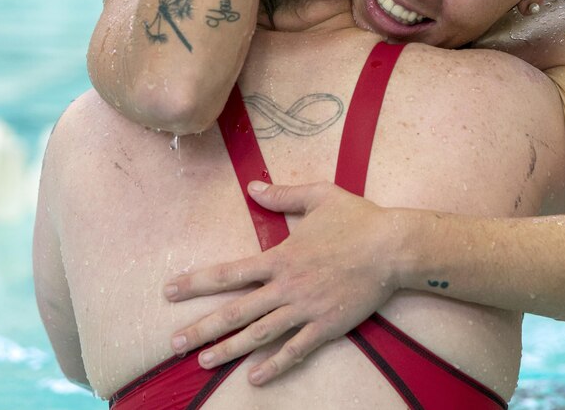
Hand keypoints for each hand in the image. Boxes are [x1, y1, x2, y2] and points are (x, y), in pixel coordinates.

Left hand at [163, 181, 397, 384]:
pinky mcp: (326, 327)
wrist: (394, 248)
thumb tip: (253, 186)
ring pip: (259, 335)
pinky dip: (274, 365)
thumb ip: (283, 194)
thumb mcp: (318, 196)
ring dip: (228, 350)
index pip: (229, 273)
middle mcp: (286, 287)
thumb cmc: (358, 219)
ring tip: (202, 362)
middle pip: (236, 312)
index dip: (196, 282)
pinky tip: (254, 378)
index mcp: (280, 257)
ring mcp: (305, 310)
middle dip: (202, 328)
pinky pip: (295, 350)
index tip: (170, 290)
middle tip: (174, 343)